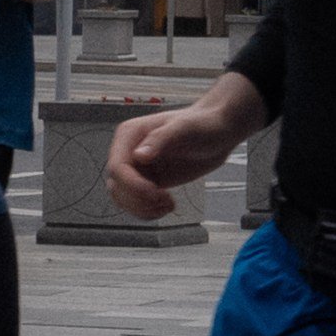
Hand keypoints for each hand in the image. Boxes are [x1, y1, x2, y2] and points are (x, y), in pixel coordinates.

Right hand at [106, 87, 260, 219]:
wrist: (218, 132)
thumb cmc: (203, 124)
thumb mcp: (184, 128)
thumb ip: (160, 139)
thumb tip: (139, 156)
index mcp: (130, 135)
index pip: (117, 167)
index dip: (132, 184)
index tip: (155, 191)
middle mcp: (128, 152)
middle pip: (116, 186)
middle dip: (138, 199)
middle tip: (164, 199)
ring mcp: (137, 169)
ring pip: (122, 198)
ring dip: (142, 208)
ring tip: (167, 204)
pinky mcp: (148, 182)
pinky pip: (136, 203)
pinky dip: (148, 211)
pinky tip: (167, 206)